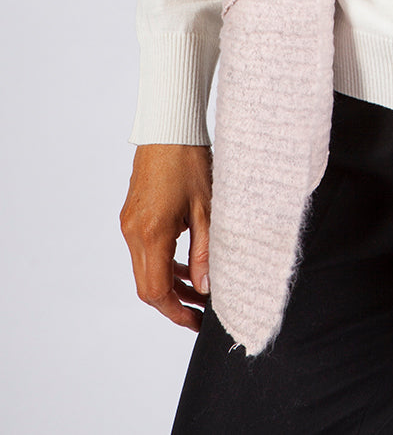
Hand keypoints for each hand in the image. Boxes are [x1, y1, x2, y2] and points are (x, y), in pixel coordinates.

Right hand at [120, 143, 212, 331]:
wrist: (170, 127)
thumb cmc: (190, 160)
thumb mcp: (207, 208)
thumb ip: (205, 252)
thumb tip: (206, 288)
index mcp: (152, 233)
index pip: (156, 290)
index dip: (176, 312)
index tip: (197, 321)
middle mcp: (133, 233)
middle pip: (147, 286)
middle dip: (174, 303)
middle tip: (201, 311)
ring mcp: (129, 224)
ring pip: (145, 270)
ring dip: (169, 284)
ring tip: (198, 290)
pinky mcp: (131, 216)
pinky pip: (143, 251)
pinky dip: (162, 263)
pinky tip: (185, 263)